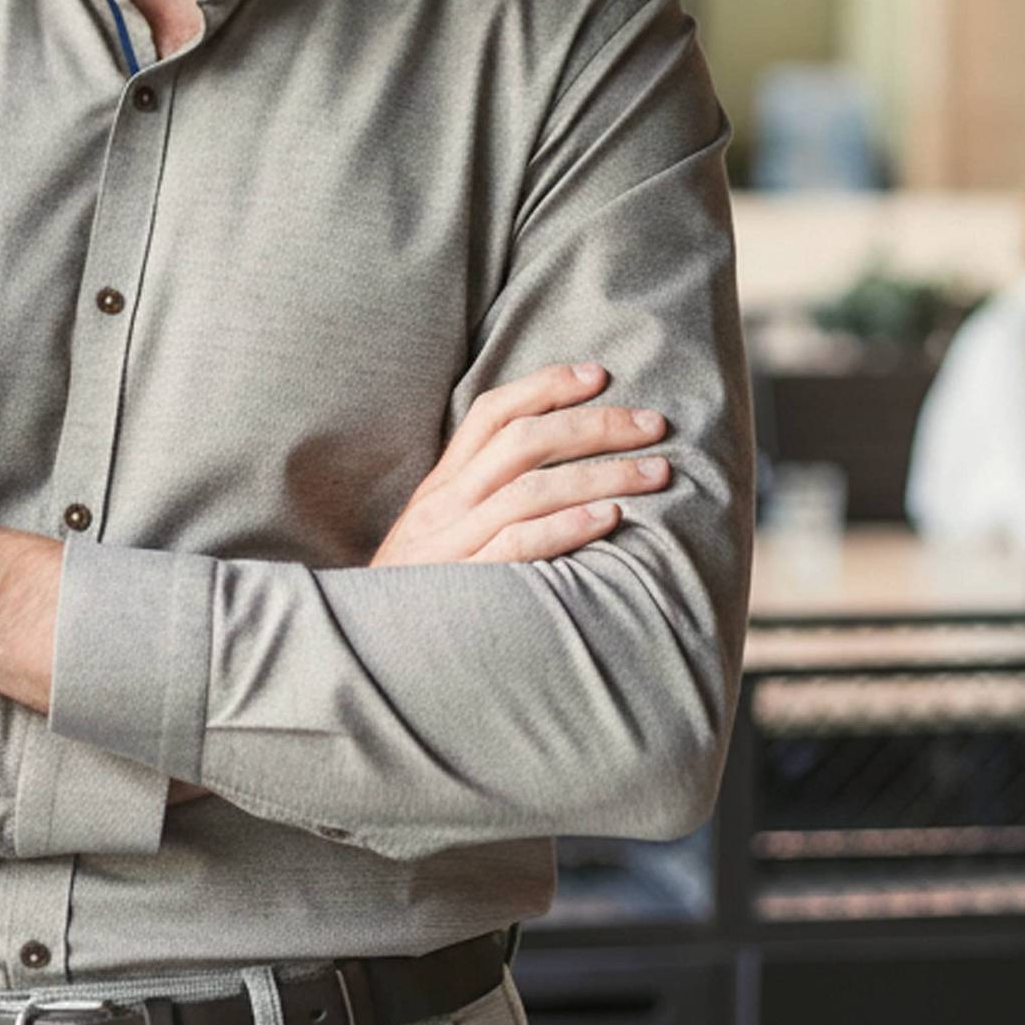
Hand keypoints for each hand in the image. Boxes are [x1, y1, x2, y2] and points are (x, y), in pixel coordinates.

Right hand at [368, 362, 669, 567]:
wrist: (369, 650)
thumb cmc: (422, 592)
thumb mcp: (439, 534)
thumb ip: (482, 501)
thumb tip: (554, 471)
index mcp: (442, 485)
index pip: (491, 413)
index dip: (545, 387)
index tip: (598, 374)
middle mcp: (444, 505)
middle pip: (522, 441)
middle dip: (594, 425)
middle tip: (653, 424)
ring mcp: (451, 544)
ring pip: (528, 489)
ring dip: (600, 475)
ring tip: (655, 473)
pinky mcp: (462, 585)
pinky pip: (516, 546)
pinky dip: (565, 528)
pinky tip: (609, 518)